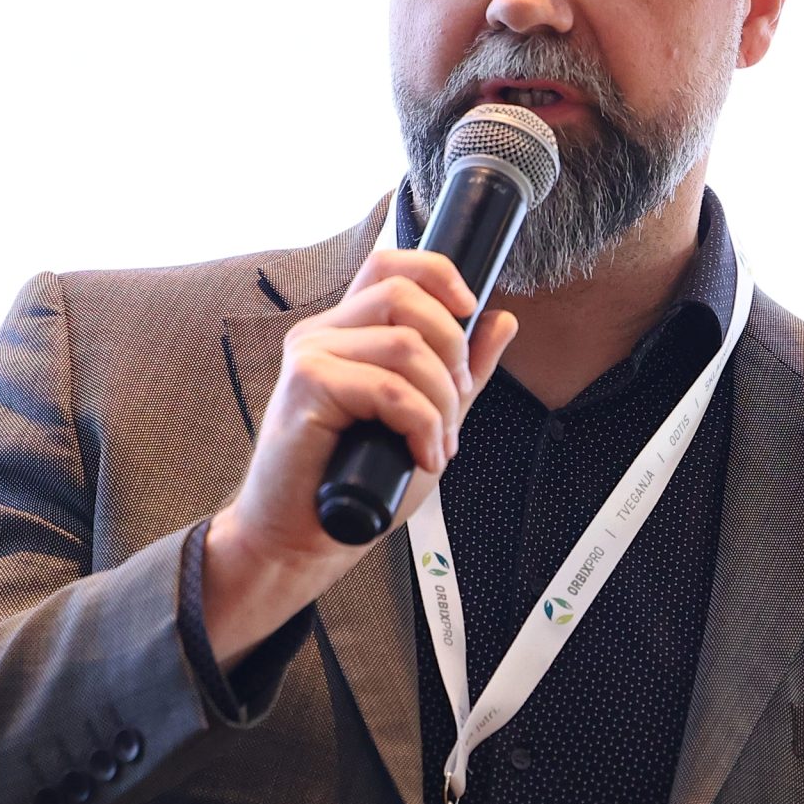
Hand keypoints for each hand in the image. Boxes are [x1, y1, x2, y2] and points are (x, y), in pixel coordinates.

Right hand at [202, 246, 517, 660]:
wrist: (301, 538)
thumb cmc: (355, 484)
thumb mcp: (425, 419)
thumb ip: (459, 372)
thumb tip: (502, 321)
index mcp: (346, 331)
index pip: (390, 264)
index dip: (439, 273)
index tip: (470, 309)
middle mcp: (322, 333)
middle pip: (405, 294)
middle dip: (452, 348)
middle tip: (455, 403)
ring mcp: (310, 356)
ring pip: (406, 344)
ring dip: (441, 400)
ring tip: (438, 443)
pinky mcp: (306, 386)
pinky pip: (389, 389)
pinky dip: (422, 425)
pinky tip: (423, 455)